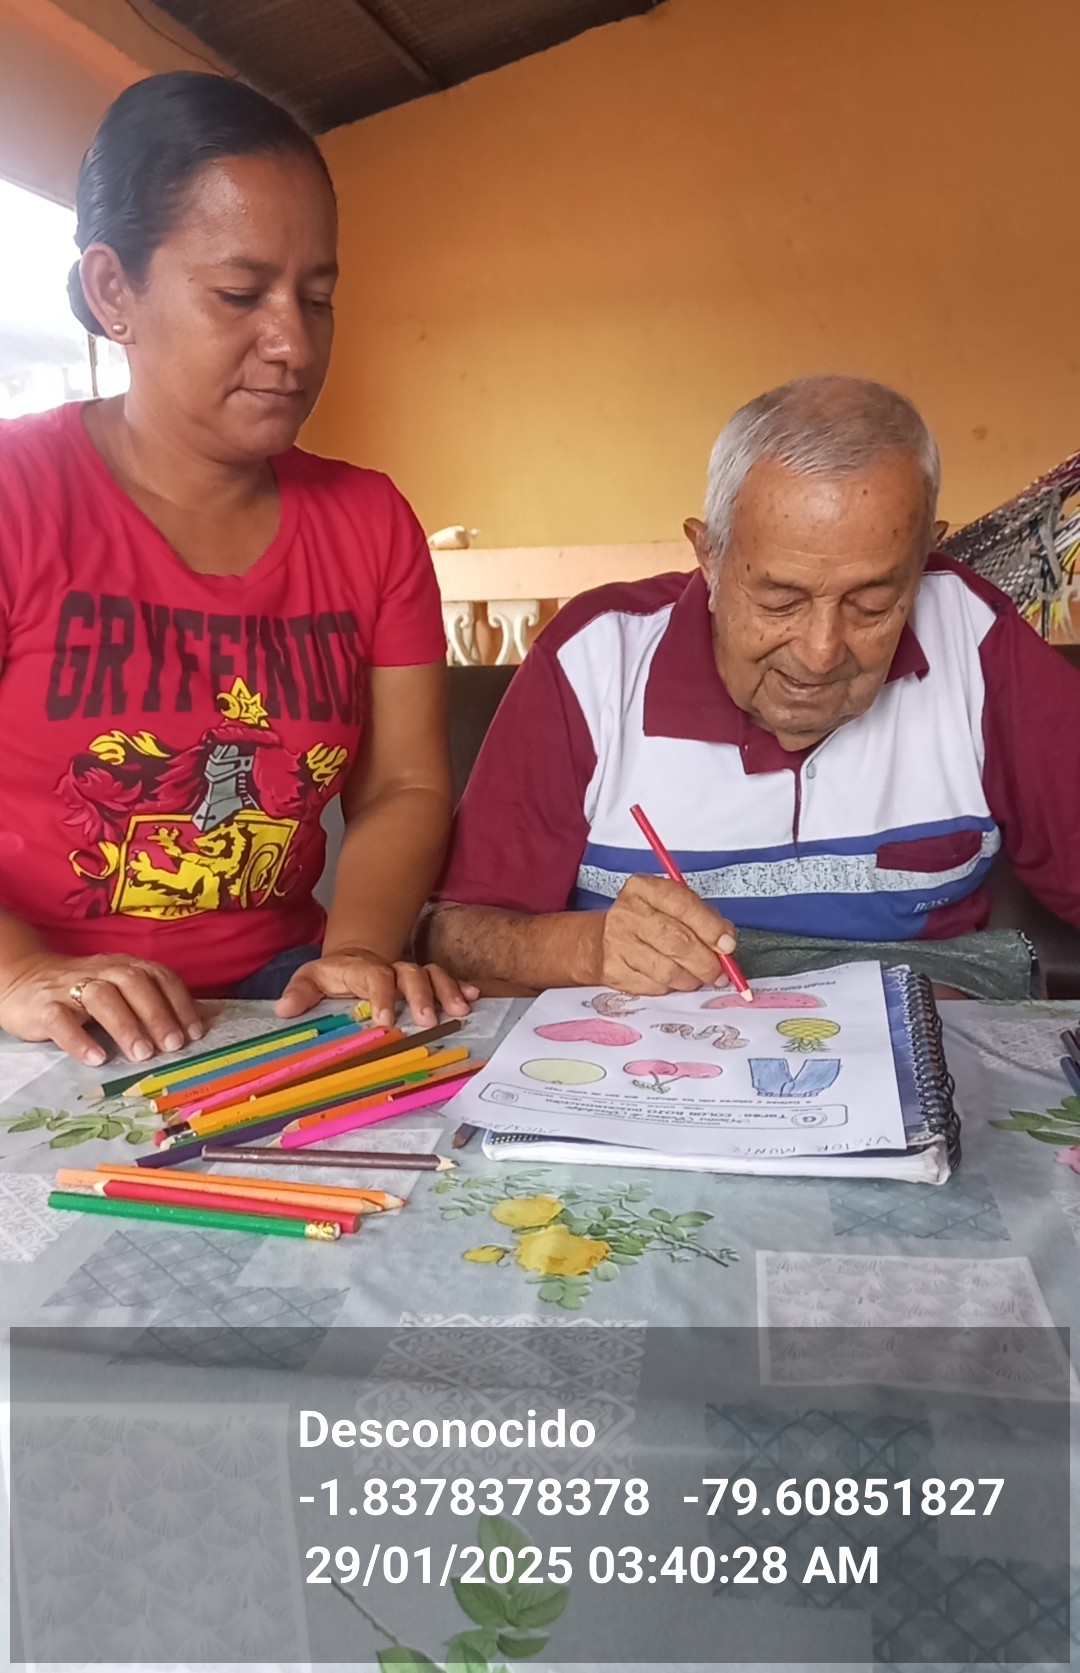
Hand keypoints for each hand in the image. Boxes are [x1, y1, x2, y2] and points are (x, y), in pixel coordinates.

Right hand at [0, 952, 203, 1066]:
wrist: (23, 980)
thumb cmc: (84, 992)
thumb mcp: (119, 990)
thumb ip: (153, 1002)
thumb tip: (198, 1025)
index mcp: (125, 966)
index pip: (158, 976)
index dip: (179, 1002)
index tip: (194, 1032)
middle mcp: (101, 971)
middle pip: (133, 983)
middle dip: (157, 1014)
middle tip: (172, 1046)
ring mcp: (71, 987)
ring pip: (100, 997)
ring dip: (125, 1025)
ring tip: (141, 1055)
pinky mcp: (44, 1007)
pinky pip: (61, 1020)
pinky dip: (79, 1040)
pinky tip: (96, 1059)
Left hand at [275, 946, 480, 1028]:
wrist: (356, 958)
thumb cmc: (332, 976)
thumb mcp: (311, 978)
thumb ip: (300, 992)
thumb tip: (283, 1008)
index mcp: (362, 969)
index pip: (374, 977)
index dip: (382, 996)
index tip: (385, 1020)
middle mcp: (390, 968)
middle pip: (410, 974)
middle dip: (421, 996)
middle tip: (427, 1020)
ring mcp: (410, 973)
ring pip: (432, 974)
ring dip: (446, 991)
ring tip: (460, 1010)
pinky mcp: (425, 981)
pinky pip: (446, 980)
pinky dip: (460, 987)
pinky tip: (473, 998)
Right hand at [593, 875, 736, 994]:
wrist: (601, 940)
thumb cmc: (647, 920)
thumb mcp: (673, 906)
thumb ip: (703, 918)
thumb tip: (726, 942)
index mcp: (645, 888)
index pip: (683, 906)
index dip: (710, 928)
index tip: (727, 945)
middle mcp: (629, 913)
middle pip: (677, 942)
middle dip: (706, 962)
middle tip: (719, 972)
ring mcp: (618, 943)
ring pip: (667, 970)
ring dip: (691, 979)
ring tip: (697, 977)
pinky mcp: (614, 971)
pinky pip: (654, 986)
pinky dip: (672, 988)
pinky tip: (674, 980)